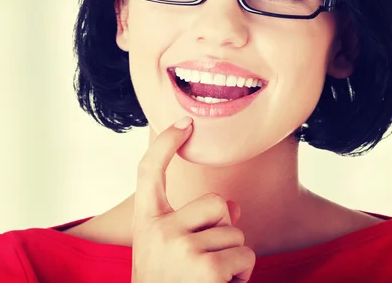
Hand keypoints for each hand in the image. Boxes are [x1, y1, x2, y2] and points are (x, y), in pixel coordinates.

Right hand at [131, 116, 255, 282]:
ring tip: (209, 282)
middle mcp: (159, 230)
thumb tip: (234, 207)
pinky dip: (242, 277)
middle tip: (204, 262)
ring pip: (235, 234)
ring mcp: (181, 247)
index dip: (165, 144)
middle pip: (216, 204)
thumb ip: (192, 225)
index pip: (149, 172)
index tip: (183, 124)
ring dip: (233, 260)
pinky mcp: (206, 267)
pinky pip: (245, 257)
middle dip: (223, 230)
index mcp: (146, 223)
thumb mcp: (167, 253)